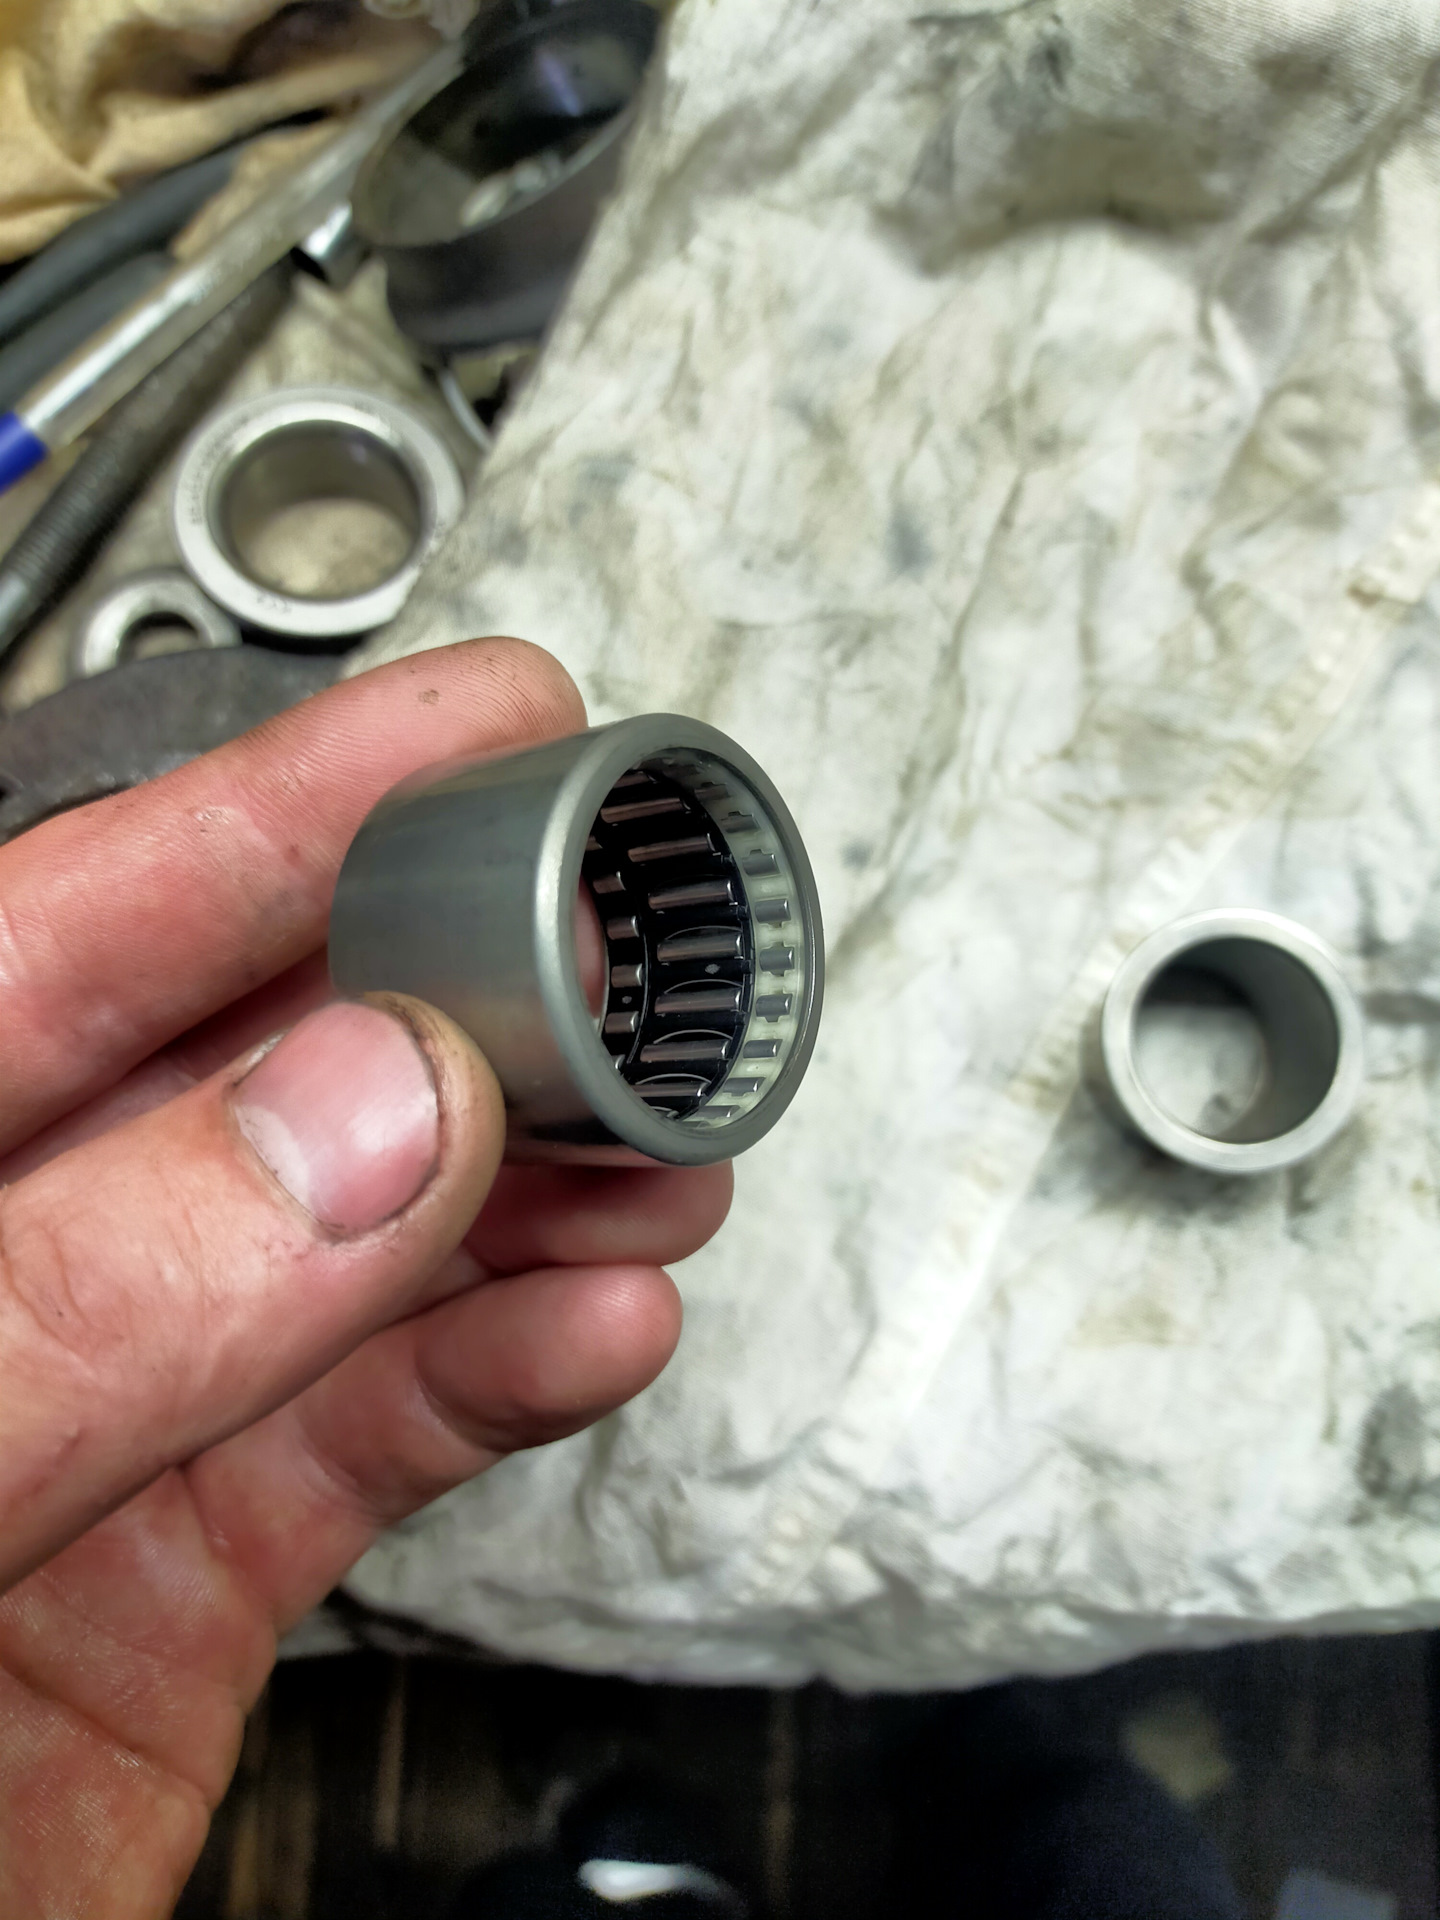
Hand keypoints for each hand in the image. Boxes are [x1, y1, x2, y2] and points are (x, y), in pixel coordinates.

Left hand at [0, 639, 730, 1917]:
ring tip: (658, 1149)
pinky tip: (597, 1322)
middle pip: (254, 1069)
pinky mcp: (183, 1563)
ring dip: (526, 1192)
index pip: (63, 930)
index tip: (474, 726)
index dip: (282, 815)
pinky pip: (371, 1432)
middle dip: (457, 1003)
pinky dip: (504, 1375)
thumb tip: (365, 1112)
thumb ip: (82, 1297)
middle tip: (614, 955)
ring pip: (348, 1245)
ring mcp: (91, 1404)